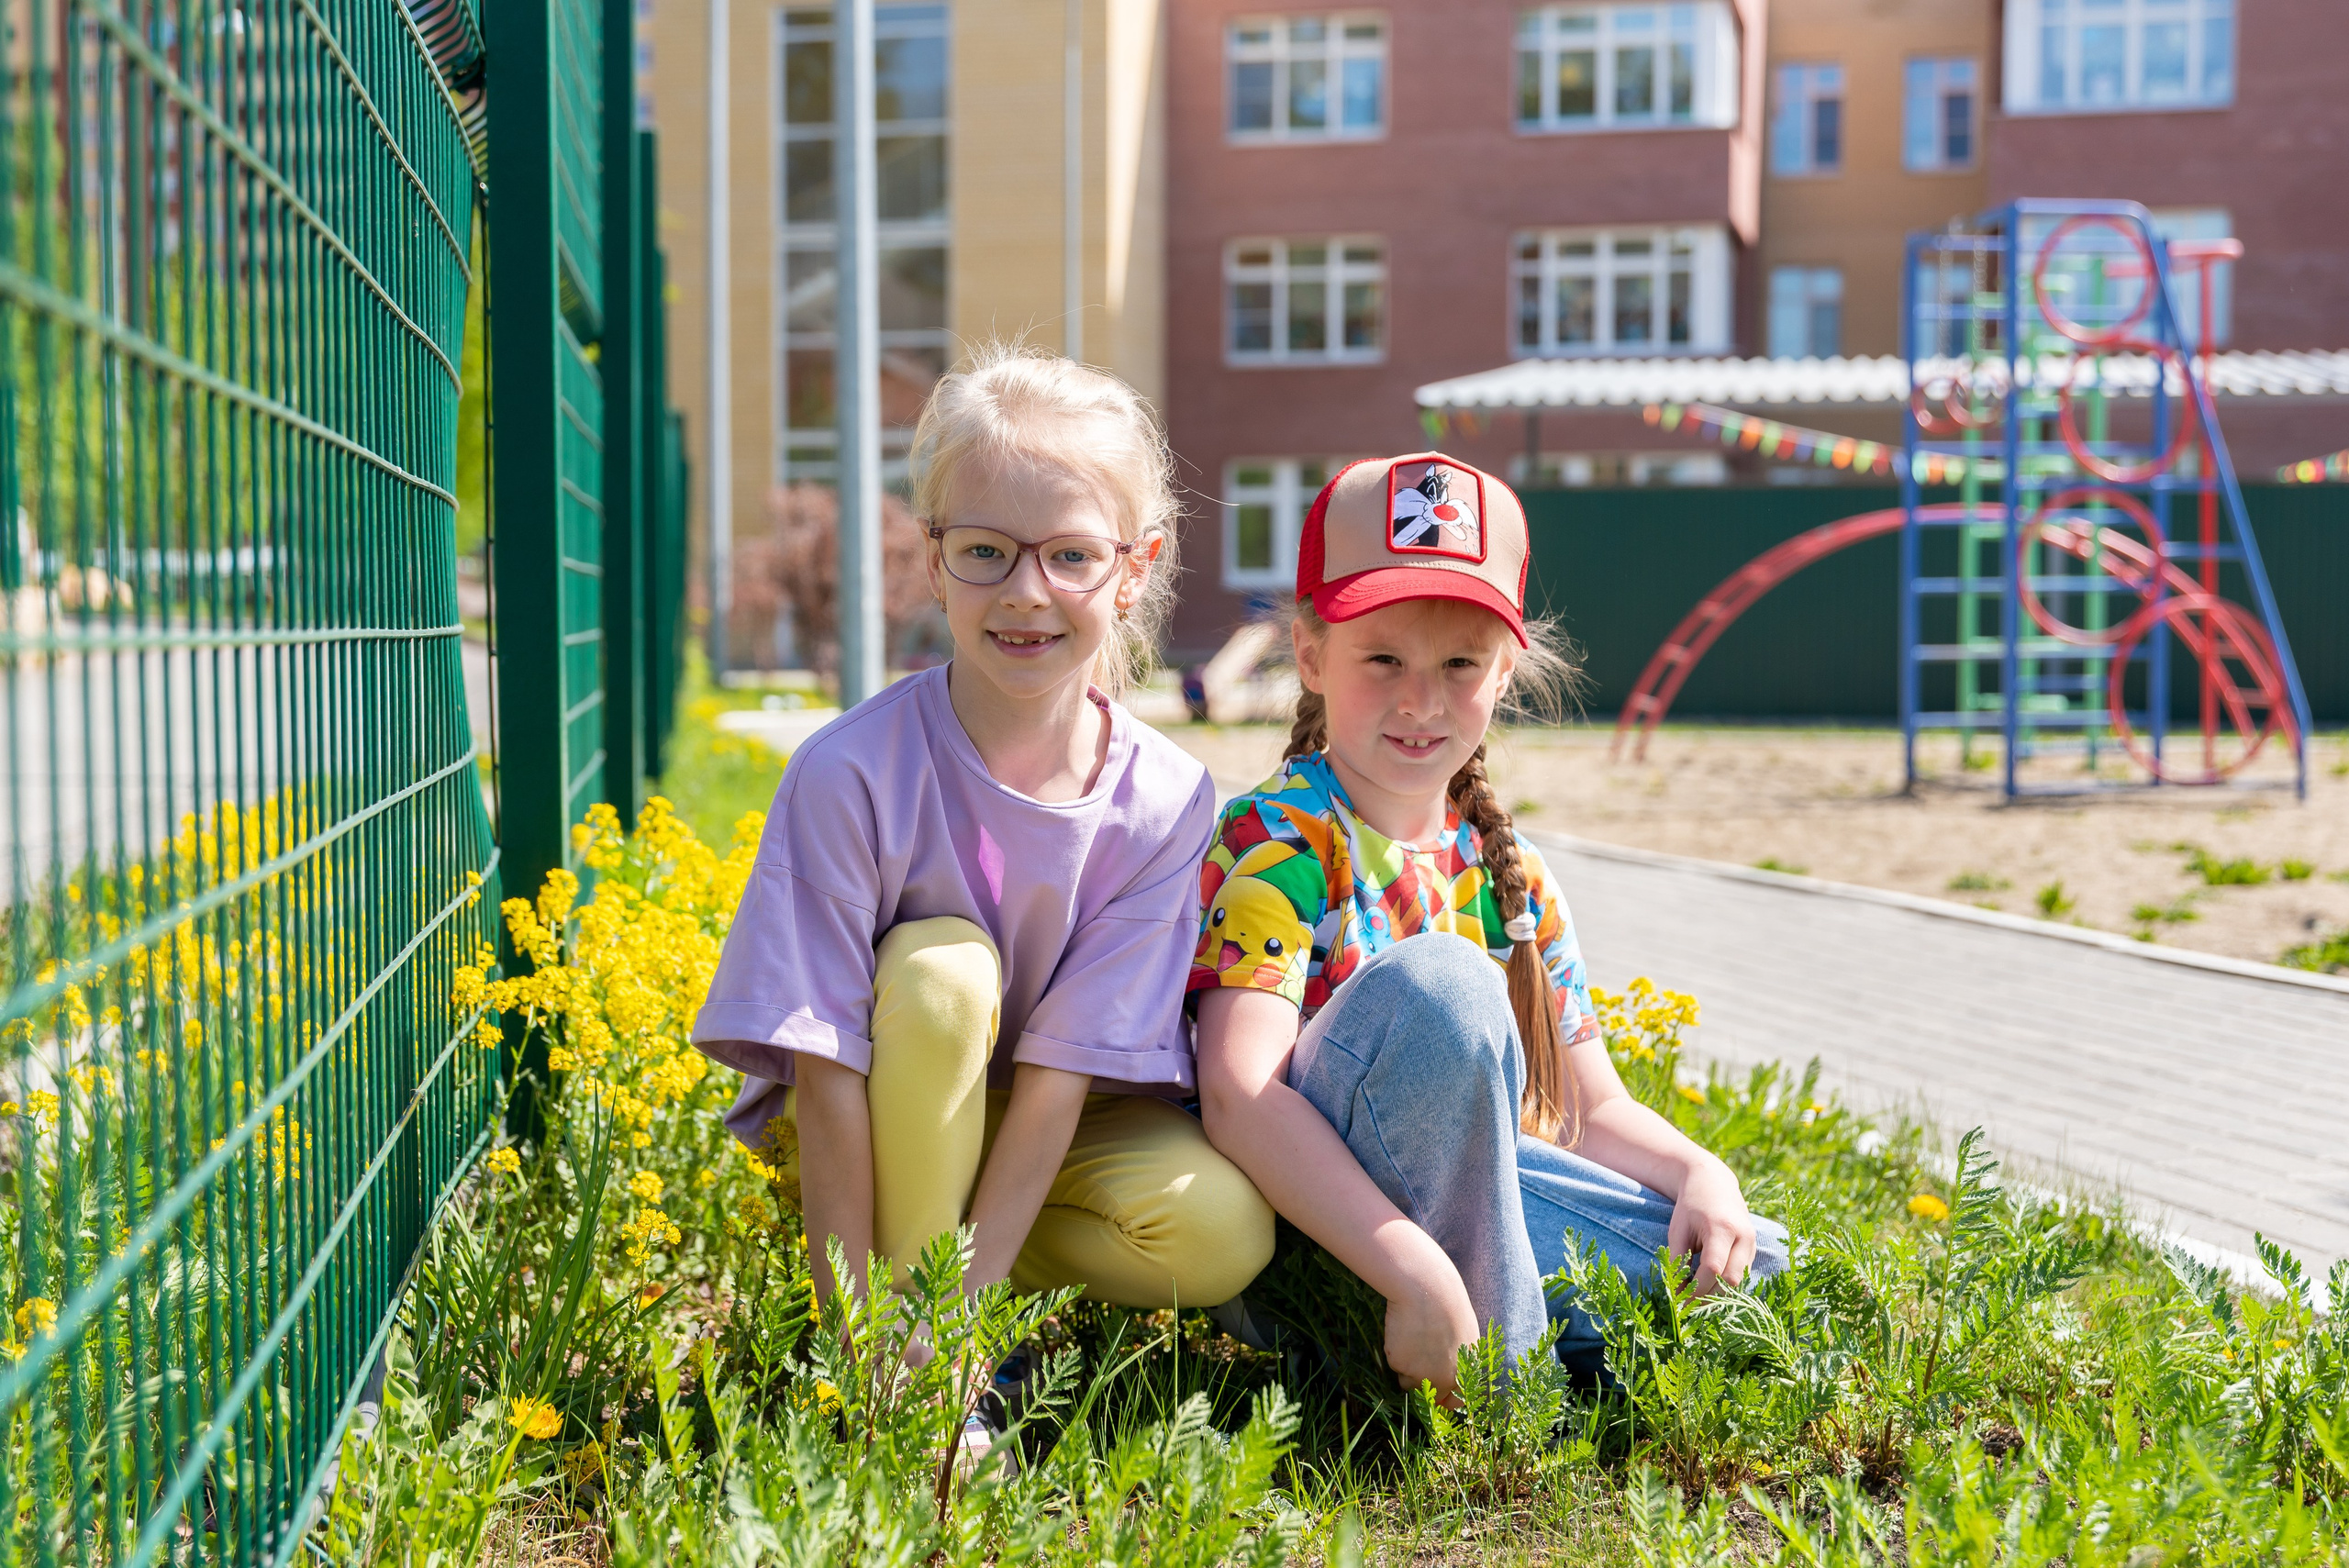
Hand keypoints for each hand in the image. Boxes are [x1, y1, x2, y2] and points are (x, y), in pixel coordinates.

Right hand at [1381, 1246, 1479, 1399]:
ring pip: (1407, 1382)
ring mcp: (1420, 1374)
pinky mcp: (1399, 1364)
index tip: (1437, 1395)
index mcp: (1464, 1372)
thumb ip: (1460, 1359)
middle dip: (1422, 1385)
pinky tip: (1402, 1331)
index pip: (1456, 1401)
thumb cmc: (1448, 1305)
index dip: (1445, 1399)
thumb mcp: (1465, 1335)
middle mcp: (1443, 1379)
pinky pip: (1395, 1365)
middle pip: (1428, 1396)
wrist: (1427, 1289)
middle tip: (1416, 1363)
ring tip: (1411, 1339)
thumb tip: (1452, 1371)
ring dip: (1407, 1369)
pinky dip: (1396, 1353)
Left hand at [1668, 1157, 1757, 1295]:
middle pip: (1731, 1279)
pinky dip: (1726, 1284)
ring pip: (1740, 1281)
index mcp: (1722, 1228)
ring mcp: (1753, 1243)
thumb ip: (1678, 1262)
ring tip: (1697, 1299)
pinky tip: (1709, 1287)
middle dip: (1710, 1296)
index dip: (1697, 1289)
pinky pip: (1743, 1275)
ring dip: (1719, 1293)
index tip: (1681, 1301)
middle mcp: (1744, 1236)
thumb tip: (1677, 1294)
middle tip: (1689, 1306)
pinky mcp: (1754, 1250)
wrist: (1714, 1184)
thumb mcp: (1678, 1231)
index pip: (1713, 1268)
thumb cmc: (1691, 1208)